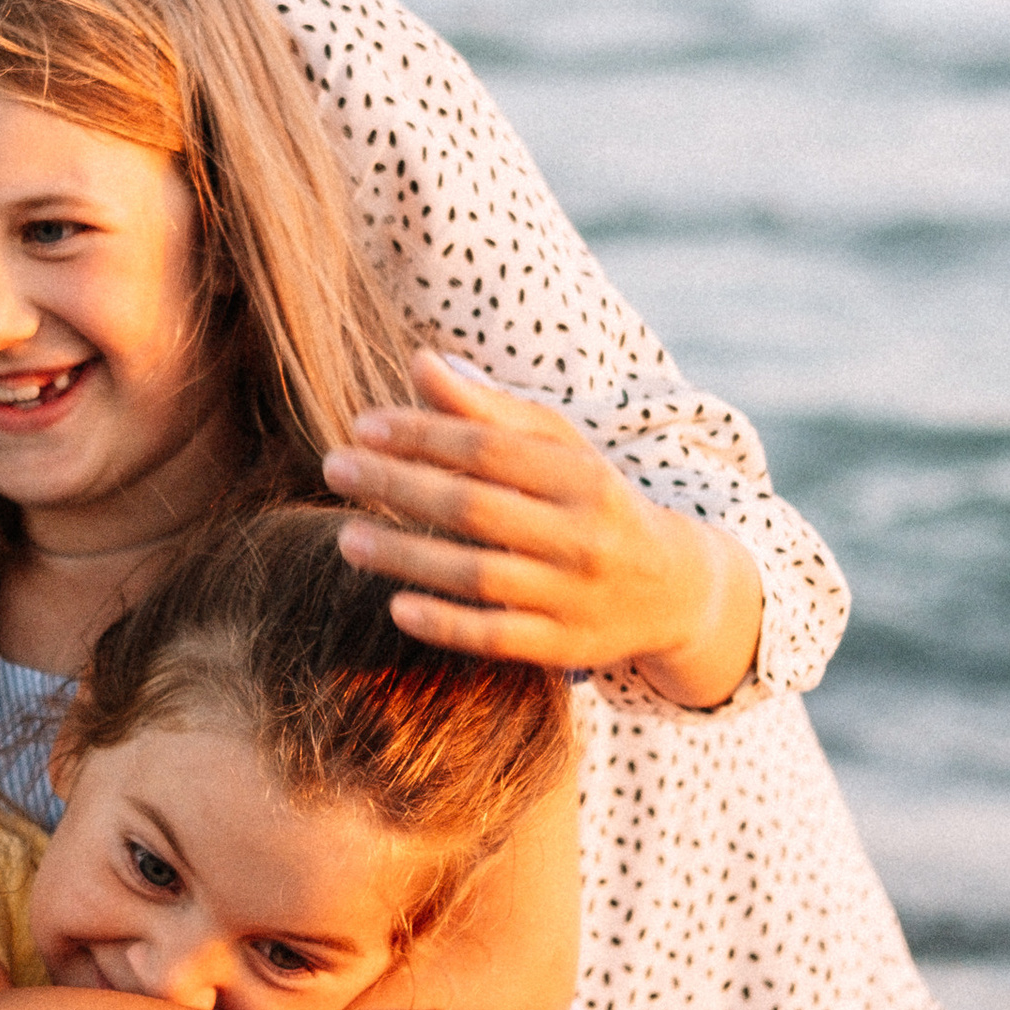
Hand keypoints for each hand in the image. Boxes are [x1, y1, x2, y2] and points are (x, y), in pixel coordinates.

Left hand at [322, 349, 762, 705]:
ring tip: (346, 538)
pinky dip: (446, 624)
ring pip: (479, 575)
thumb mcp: (559, 450)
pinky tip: (396, 606)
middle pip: (475, 508)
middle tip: (335, 469)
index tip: (363, 426)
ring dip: (405, 555)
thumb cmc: (594, 502)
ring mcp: (574, 595)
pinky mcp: (564, 647)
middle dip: (398, 485)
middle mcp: (583, 535)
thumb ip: (489, 410)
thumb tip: (421, 362)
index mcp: (583, 475)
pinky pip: (496, 637)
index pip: (489, 448)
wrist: (674, 589)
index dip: (422, 433)